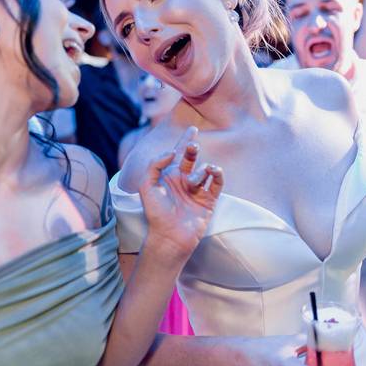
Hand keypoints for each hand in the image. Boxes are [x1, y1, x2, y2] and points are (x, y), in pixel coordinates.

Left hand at [140, 126, 223, 261]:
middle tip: (192, 146)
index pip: (178, 154)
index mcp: (169, 176)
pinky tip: (214, 171)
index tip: (193, 129)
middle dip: (192, 150)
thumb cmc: (155, 212)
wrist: (169, 236)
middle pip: (191, 158)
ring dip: (202, 169)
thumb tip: (172, 151)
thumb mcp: (147, 185)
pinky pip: (217, 184)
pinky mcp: (208, 201)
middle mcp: (184, 181)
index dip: (185, 140)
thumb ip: (155, 164)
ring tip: (197, 176)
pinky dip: (218, 175)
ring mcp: (197, 190)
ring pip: (204, 170)